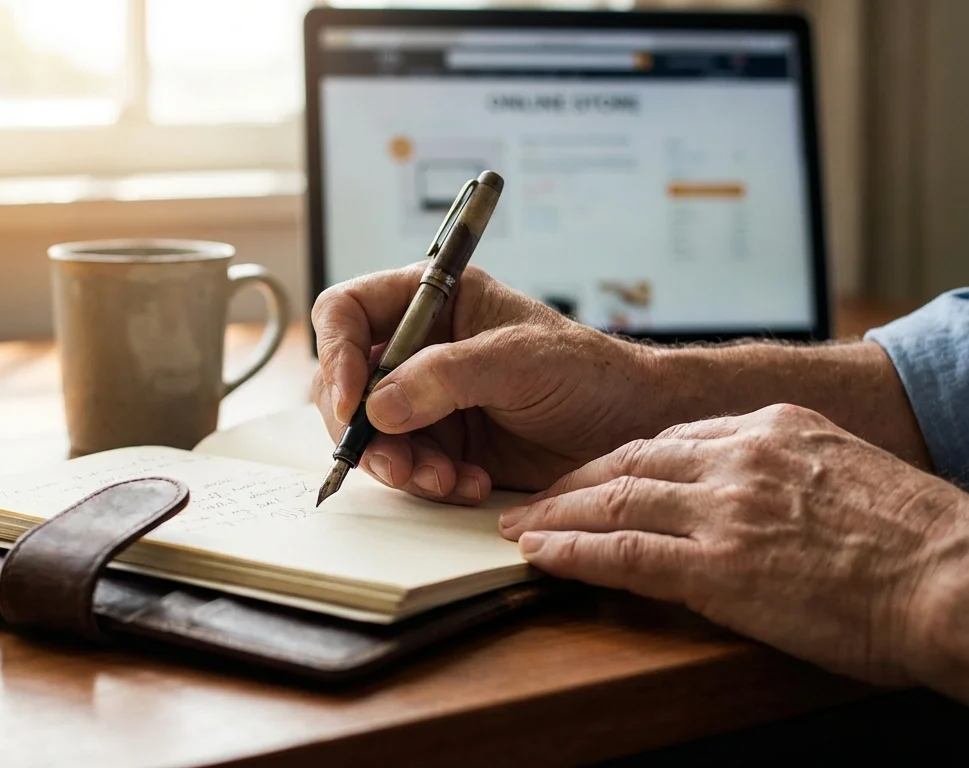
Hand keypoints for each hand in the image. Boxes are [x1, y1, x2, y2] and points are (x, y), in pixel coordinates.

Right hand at [311, 264, 659, 503]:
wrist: (633, 428)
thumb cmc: (589, 372)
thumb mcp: (518, 361)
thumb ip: (446, 376)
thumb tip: (378, 405)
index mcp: (433, 301)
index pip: (348, 311)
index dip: (336, 354)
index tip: (350, 401)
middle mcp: (421, 347)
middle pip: (347, 382)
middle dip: (363, 428)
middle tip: (393, 463)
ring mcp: (429, 398)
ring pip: (372, 433)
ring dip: (398, 464)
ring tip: (443, 480)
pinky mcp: (444, 445)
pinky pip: (407, 466)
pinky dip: (428, 482)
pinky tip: (468, 485)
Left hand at [500, 403, 968, 723]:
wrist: (955, 577)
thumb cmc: (919, 538)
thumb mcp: (848, 471)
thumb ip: (792, 467)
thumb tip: (765, 486)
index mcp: (771, 430)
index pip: (670, 439)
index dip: (618, 461)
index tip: (590, 475)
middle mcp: (739, 459)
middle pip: (628, 462)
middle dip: (572, 483)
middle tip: (534, 499)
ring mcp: (724, 511)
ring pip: (615, 502)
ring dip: (557, 516)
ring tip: (519, 528)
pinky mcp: (718, 567)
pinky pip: (624, 554)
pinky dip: (573, 553)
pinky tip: (541, 556)